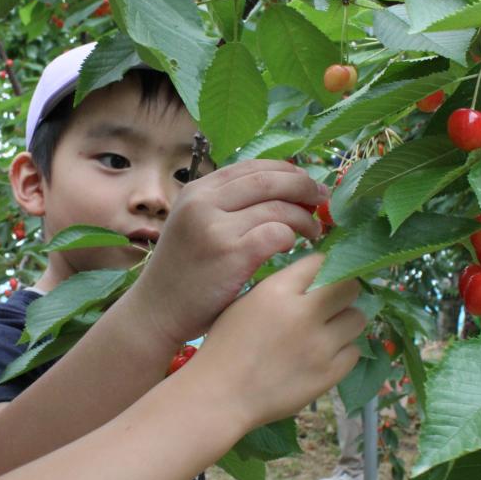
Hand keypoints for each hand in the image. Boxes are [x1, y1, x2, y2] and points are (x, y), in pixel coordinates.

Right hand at [133, 159, 326, 349]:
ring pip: (279, 208)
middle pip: (270, 180)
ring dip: (304, 218)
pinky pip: (277, 234)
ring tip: (314, 232)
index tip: (308, 183)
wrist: (157, 311)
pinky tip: (293, 249)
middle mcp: (203, 202)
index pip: (252, 167)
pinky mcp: (230, 253)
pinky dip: (292, 238)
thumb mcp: (193, 225)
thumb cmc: (183, 273)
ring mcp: (215, 226)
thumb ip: (225, 206)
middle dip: (304, 186)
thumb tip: (281, 190)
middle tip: (323, 200)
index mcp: (196, 190)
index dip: (287, 171)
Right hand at [187, 254, 364, 429]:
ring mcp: (320, 346)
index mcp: (278, 291)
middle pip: (350, 287)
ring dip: (345, 322)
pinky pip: (354, 351)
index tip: (324, 277)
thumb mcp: (245, 303)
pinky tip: (324, 355)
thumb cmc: (225, 347)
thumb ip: (280, 289)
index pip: (321, 263)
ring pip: (358, 319)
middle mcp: (304, 313)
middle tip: (332, 303)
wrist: (221, 395)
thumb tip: (314, 281)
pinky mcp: (329, 374)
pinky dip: (342, 351)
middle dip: (343, 291)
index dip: (325, 268)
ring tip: (328, 332)